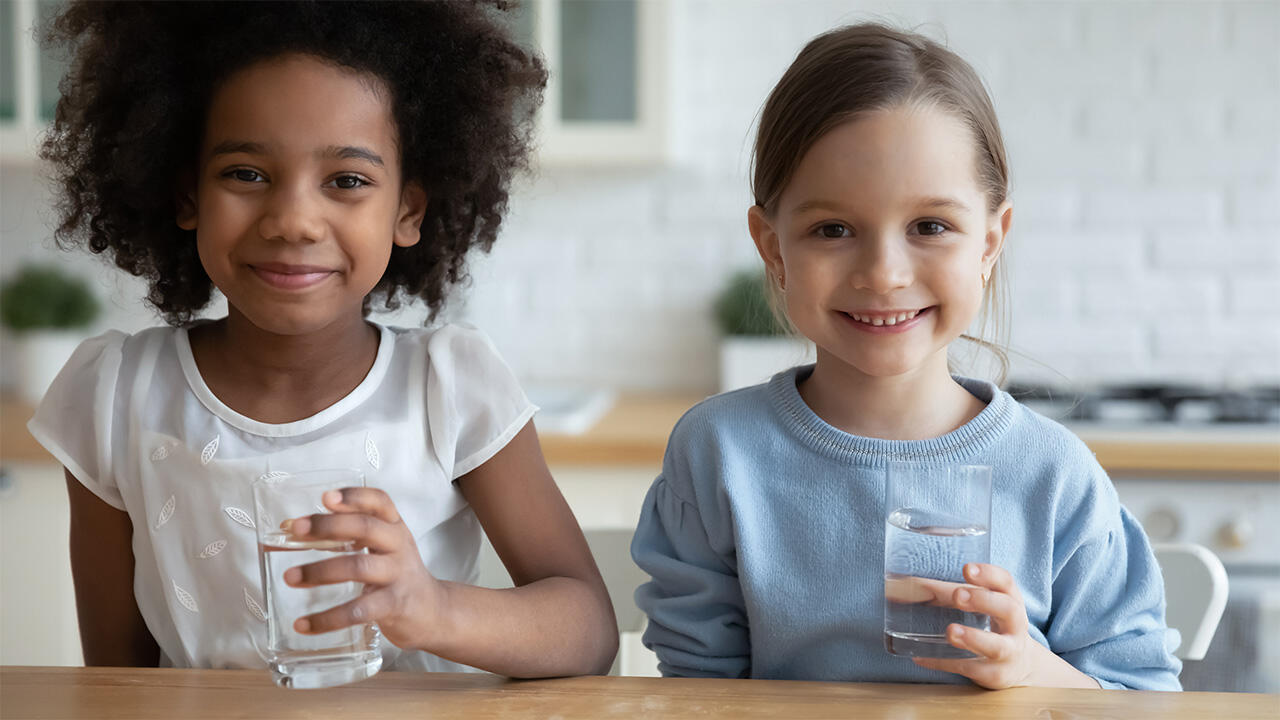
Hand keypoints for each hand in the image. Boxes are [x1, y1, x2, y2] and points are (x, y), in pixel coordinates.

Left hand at [281, 488, 445, 650]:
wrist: (434, 612)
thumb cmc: (397, 576)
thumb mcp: (381, 549)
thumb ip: (344, 536)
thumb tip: (291, 530)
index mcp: (394, 527)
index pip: (379, 502)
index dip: (354, 497)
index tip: (326, 497)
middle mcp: (398, 546)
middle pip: (366, 527)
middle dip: (329, 526)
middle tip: (297, 530)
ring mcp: (398, 575)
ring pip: (359, 566)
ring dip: (320, 570)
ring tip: (291, 577)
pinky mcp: (394, 606)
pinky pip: (358, 611)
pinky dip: (327, 618)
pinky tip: (304, 624)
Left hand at [910, 563, 1092, 688]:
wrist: (1022, 667)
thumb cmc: (993, 625)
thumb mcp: (978, 605)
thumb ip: (945, 593)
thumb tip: (903, 585)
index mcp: (1010, 600)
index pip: (1006, 583)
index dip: (989, 574)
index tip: (967, 569)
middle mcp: (1015, 626)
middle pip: (1008, 610)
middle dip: (983, 601)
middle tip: (959, 595)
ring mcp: (1008, 653)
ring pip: (997, 646)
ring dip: (973, 638)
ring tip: (951, 631)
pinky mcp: (994, 675)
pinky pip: (970, 669)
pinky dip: (944, 663)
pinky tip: (922, 658)